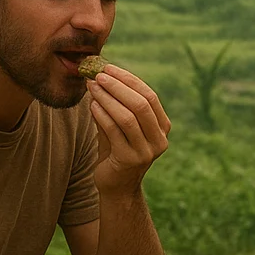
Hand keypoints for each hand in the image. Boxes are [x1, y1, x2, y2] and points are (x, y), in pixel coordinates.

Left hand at [88, 65, 170, 194]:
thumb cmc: (116, 152)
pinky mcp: (130, 160)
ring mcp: (147, 152)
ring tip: (92, 87)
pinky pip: (114, 131)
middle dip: (118, 86)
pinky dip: (102, 115)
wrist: (116, 186)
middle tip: (98, 75)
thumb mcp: (119, 126)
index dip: (129, 80)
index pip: (149, 96)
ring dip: (108, 98)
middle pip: (141, 104)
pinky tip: (92, 105)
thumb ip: (115, 104)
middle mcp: (159, 139)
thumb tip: (99, 76)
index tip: (108, 68)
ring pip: (128, 117)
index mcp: (162, 127)